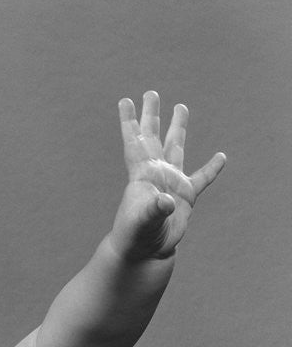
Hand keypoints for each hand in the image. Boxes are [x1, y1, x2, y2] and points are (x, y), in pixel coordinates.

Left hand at [111, 91, 225, 259]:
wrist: (145, 253)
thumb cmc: (136, 237)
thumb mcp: (142, 222)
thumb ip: (153, 210)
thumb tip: (166, 201)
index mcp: (142, 175)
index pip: (135, 142)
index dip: (129, 122)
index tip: (125, 101)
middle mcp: (156, 173)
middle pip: (154, 137)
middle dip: (152, 115)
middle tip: (152, 93)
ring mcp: (171, 183)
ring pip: (175, 148)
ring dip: (177, 128)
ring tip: (181, 107)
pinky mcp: (185, 197)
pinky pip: (201, 178)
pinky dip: (211, 169)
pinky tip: (221, 157)